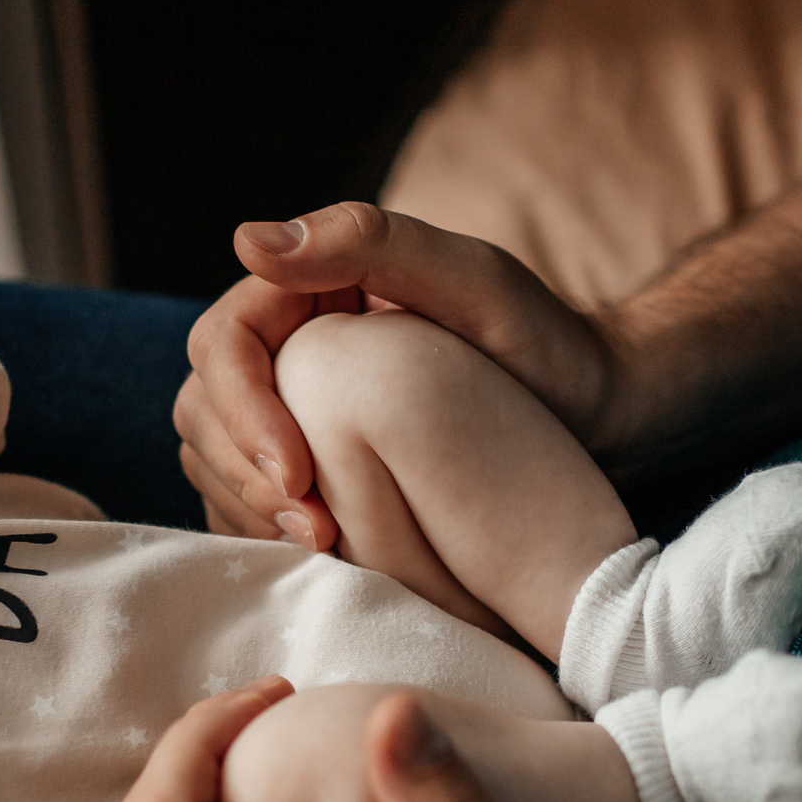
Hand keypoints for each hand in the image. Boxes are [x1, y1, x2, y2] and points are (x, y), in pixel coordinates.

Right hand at [174, 203, 617, 549]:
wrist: (597, 412)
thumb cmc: (547, 342)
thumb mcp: (473, 280)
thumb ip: (369, 244)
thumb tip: (247, 240)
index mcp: (307, 286)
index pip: (225, 344)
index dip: (243, 411)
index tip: (298, 471)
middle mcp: (285, 344)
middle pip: (205, 406)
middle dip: (244, 473)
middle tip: (314, 530)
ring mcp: (289, 406)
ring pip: (214, 459)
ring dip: (249, 510)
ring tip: (321, 550)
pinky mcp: (305, 464)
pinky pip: (247, 501)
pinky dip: (267, 534)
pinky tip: (321, 561)